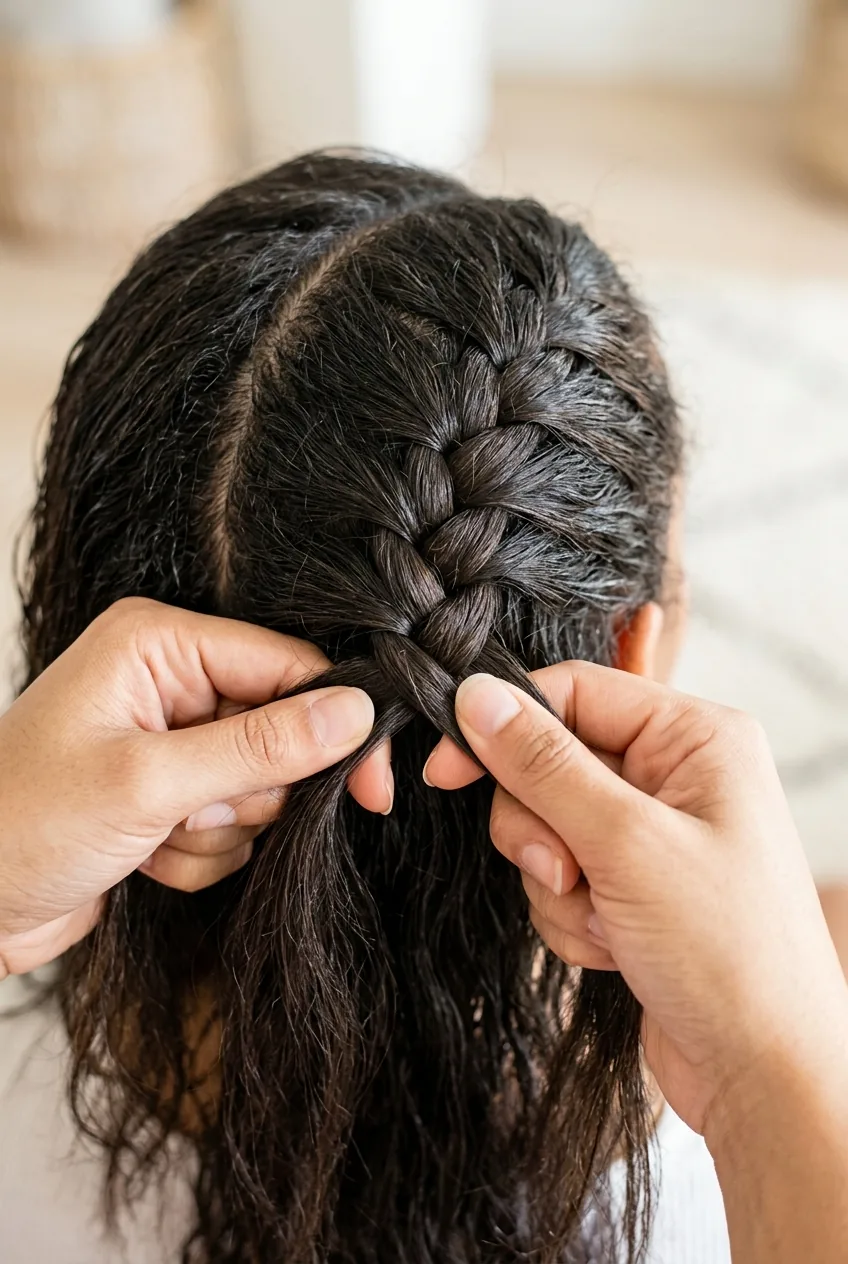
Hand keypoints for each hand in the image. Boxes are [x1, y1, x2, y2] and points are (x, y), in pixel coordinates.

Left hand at [0, 598, 382, 976]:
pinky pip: (231, 825)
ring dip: (218, 830)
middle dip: (247, 791)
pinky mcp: (169, 791)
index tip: (372, 786)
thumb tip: (355, 713)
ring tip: (152, 835)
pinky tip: (142, 857)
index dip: (334, 724)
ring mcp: (169, 738)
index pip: (287, 665)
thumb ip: (259, 747)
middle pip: (280, 729)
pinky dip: (198, 854)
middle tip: (192, 813)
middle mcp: (168, 680)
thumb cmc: (23, 825)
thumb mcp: (147, 783)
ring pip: (260, 787)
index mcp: (158, 643)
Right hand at [424, 665, 847, 1137]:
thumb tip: (476, 696)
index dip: (504, 724)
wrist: (764, 1076)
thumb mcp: (625, 843)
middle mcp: (676, 775)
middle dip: (541, 828)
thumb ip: (543, 764)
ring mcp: (653, 834)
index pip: (574, 691)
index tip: (443, 771)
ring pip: (546, 826)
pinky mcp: (633, 886)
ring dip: (556, 883)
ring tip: (605, 922)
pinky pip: (561, 877)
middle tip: (566, 873)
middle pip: (550, 761)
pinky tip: (612, 948)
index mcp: (696, 737)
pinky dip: (569, 917)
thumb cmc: (727, 952)